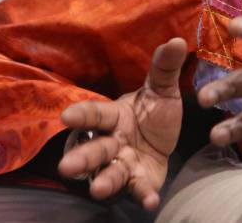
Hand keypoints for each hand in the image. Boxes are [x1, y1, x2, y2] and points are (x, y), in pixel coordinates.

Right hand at [57, 37, 186, 207]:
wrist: (163, 136)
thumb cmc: (152, 111)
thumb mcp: (161, 88)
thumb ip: (165, 67)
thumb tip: (176, 40)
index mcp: (114, 116)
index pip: (95, 114)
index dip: (81, 115)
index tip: (65, 117)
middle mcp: (113, 141)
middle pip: (94, 149)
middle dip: (82, 157)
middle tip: (66, 167)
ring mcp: (124, 163)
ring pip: (109, 172)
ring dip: (104, 181)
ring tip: (98, 190)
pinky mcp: (139, 180)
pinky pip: (139, 188)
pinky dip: (143, 195)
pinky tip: (150, 202)